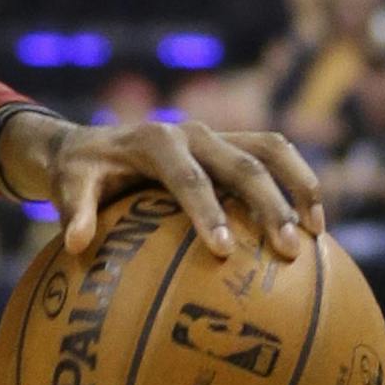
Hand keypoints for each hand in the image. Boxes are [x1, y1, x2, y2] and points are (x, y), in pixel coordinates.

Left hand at [0, 109, 324, 261]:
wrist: (92, 142)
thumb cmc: (81, 171)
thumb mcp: (68, 186)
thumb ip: (74, 211)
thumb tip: (75, 245)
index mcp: (154, 141)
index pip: (186, 177)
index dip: (206, 210)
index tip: (224, 249)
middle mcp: (191, 133)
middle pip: (241, 164)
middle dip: (267, 205)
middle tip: (287, 251)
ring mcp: (216, 136)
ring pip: (271, 150)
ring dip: (298, 186)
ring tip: (316, 233)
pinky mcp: (232, 145)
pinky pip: (275, 155)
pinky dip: (299, 181)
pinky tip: (314, 225)